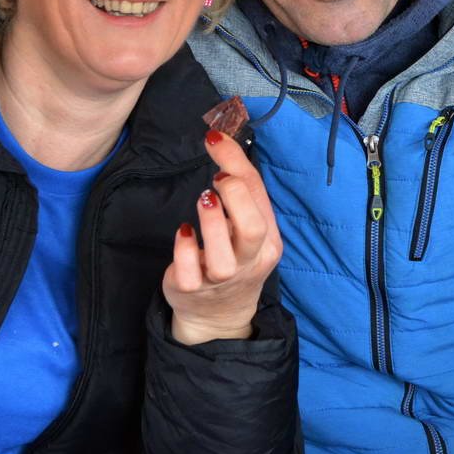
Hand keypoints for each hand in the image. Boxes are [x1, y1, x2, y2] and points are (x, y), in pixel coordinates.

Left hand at [164, 130, 282, 345]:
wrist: (219, 314)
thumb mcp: (245, 225)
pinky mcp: (192, 289)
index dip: (235, 162)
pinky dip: (184, 246)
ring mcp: (221, 278)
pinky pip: (188, 269)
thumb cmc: (233, 257)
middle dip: (233, 194)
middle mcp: (249, 261)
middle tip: (215, 181)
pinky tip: (185, 232)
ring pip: (221, 255)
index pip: (259, 197)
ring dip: (210, 220)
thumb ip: (239, 190)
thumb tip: (219, 140)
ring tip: (203, 201)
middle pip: (252, 228)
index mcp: (268, 242)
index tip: (214, 140)